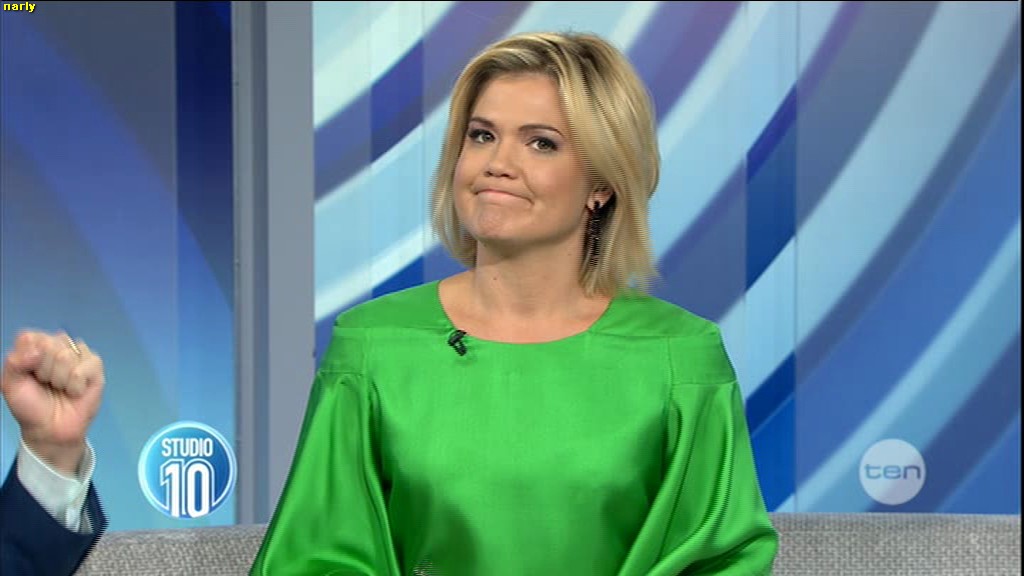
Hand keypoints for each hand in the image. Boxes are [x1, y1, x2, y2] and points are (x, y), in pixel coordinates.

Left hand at [2, 330, 104, 476]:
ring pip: (66, 356)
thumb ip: (14, 362)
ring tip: (60, 388)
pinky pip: (83, 369)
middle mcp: (58, 345)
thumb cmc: (30, 405)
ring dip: (59, 380)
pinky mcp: (95, 366)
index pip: (31, 337)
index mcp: (36, 345)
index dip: (27, 358)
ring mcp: (78, 354)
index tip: (29, 375)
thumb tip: (37, 352)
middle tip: (46, 384)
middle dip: (44, 371)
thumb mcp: (10, 383)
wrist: (50, 429)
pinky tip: (75, 391)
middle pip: (49, 344)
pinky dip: (75, 385)